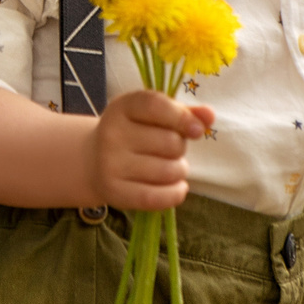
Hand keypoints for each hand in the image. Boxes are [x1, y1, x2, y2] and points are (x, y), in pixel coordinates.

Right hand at [87, 89, 217, 211]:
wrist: (94, 161)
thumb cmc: (135, 134)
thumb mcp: (153, 116)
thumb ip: (183, 113)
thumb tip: (209, 116)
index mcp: (122, 107)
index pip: (155, 106)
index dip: (182, 117)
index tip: (198, 130)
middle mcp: (112, 134)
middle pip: (170, 142)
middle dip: (180, 148)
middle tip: (170, 150)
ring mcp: (110, 164)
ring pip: (168, 171)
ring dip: (180, 171)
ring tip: (170, 167)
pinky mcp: (114, 192)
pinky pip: (157, 197)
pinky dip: (175, 194)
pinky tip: (177, 188)